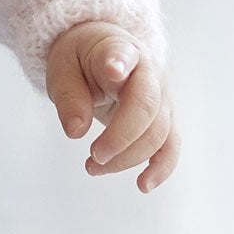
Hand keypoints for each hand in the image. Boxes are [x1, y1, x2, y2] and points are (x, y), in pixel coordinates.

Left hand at [44, 20, 179, 193]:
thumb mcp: (62, 68)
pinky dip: (161, 168)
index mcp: (119, 49)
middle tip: (93, 155)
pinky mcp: (166, 119)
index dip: (119, 63)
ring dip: (128, 157)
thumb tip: (76, 131)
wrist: (103, 55)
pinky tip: (143, 185)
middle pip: (146, 106)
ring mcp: (162, 96)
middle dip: (120, 137)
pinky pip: (170, 146)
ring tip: (93, 168)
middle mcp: (148, 72)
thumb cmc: (82, 60)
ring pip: (158, 132)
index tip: (113, 70)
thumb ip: (68, 96)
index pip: (122, 54)